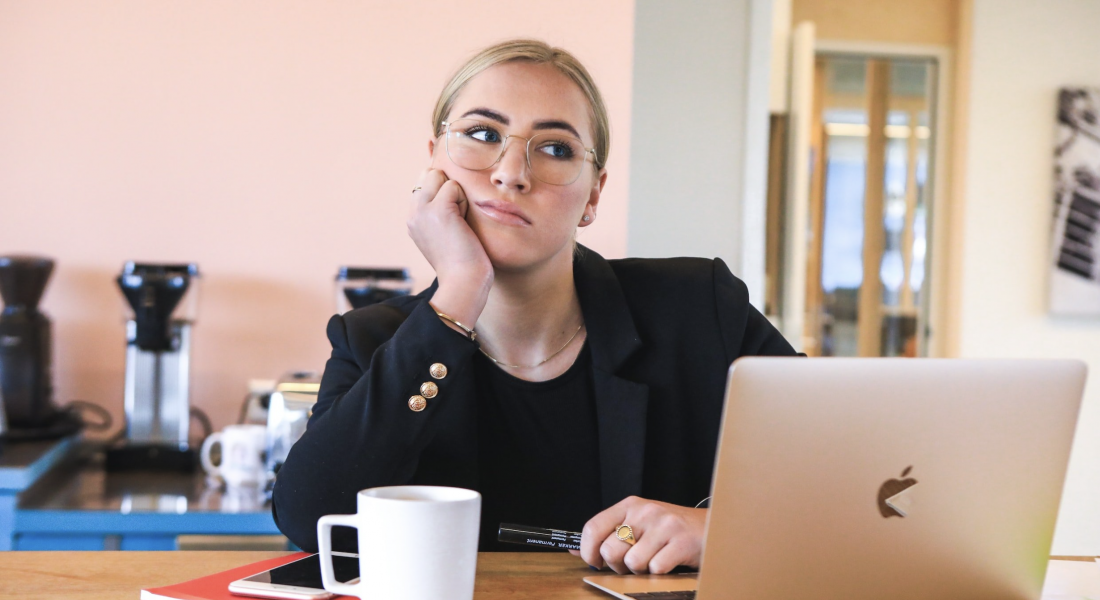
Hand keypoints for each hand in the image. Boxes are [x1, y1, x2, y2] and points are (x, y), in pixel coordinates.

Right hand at [407, 168, 492, 324]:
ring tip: (459, 223)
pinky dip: (464, 201)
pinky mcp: (437, 209)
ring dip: (457, 195)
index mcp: (413, 218)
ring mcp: (422, 210)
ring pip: (440, 177)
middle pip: (430, 174)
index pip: (424, 182)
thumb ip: (439, 211)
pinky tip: (462, 224)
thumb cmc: (462, 262)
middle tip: (456, 219)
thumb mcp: (443, 233)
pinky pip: (453, 186)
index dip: (443, 191)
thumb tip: (450, 186)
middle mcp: (412, 213)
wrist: (463, 282)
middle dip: (448, 188)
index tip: (452, 219)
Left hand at [570, 496, 706, 574]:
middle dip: (617, 566)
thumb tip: (574, 550)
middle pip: (610, 549)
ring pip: (633, 562)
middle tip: (631, 564)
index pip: (593, 526)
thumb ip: (609, 534)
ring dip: (640, 571)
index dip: (588, 551)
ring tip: (652, 562)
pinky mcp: (682, 542)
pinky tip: (668, 563)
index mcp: (630, 505)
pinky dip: (659, 573)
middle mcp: (645, 511)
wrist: (715, 526)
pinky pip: (656, 568)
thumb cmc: (672, 530)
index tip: (595, 562)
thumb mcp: (639, 524)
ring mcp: (664, 525)